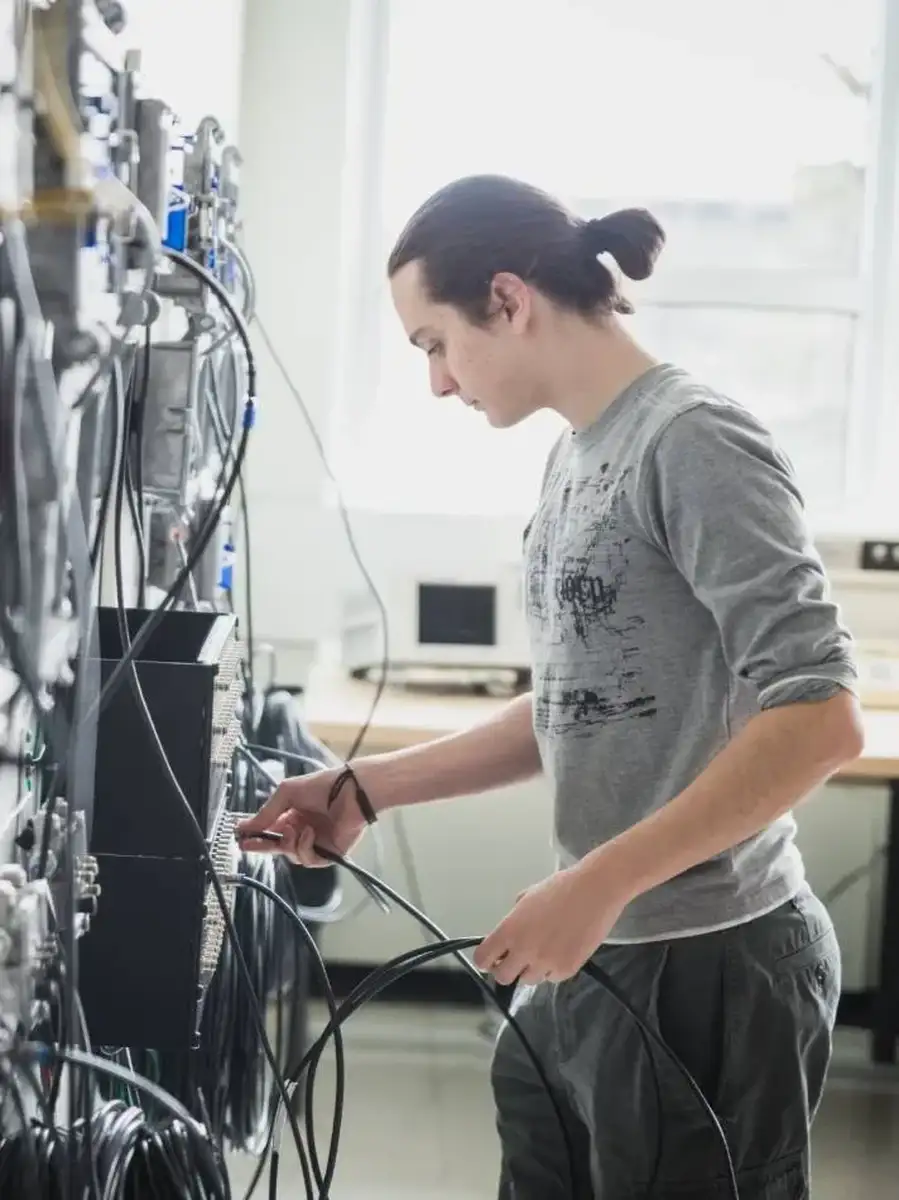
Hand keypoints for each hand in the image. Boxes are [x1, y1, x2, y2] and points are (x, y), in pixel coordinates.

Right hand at [235, 765, 372, 866]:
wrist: (350, 791)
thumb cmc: (322, 786)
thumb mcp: (287, 793)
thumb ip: (267, 813)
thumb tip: (245, 827)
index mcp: (294, 815)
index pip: (271, 830)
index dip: (256, 836)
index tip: (241, 839)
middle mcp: (304, 829)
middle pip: (278, 846)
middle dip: (262, 846)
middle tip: (249, 845)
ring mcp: (317, 842)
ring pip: (291, 855)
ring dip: (288, 844)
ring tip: (294, 829)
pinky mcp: (330, 853)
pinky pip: (308, 860)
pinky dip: (305, 847)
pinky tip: (309, 833)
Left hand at [473, 862, 628, 985]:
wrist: (595, 891)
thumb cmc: (562, 888)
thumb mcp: (527, 898)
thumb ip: (513, 920)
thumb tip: (509, 935)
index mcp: (510, 930)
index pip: (482, 958)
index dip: (486, 959)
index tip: (492, 958)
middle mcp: (524, 950)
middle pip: (502, 977)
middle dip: (507, 968)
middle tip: (516, 958)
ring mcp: (546, 963)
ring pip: (528, 980)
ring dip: (531, 969)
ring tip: (545, 949)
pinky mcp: (567, 970)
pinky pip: (552, 978)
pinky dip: (553, 968)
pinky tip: (562, 949)